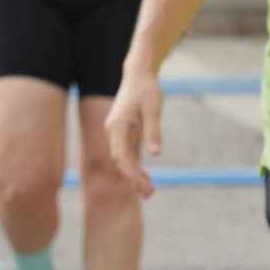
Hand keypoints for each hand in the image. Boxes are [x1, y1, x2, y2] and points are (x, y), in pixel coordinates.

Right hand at [105, 71, 164, 197]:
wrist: (138, 75)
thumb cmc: (146, 91)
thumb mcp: (153, 110)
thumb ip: (153, 132)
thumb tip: (156, 154)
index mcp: (117, 127)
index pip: (122, 158)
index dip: (132, 175)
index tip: (145, 189)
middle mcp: (113, 131)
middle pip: (121, 161)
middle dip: (133, 179)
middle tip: (150, 195)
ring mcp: (117, 131)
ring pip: (123, 158)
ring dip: (134, 174)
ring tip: (149, 190)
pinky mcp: (124, 131)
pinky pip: (127, 152)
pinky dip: (135, 165)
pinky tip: (146, 175)